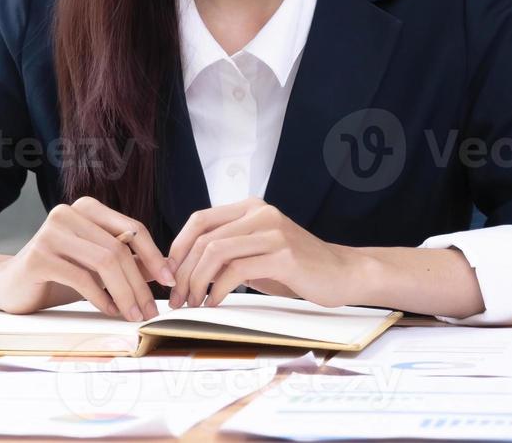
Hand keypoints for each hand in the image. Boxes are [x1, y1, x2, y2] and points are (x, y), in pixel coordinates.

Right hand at [0, 195, 173, 320]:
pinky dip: (101, 298)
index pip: (132, 228)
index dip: (155, 255)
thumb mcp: (96, 266)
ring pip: (104, 262)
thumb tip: (165, 271)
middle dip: (140, 283)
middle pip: (119, 248)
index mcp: (86, 208)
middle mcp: (68, 213)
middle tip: (150, 309)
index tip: (170, 281)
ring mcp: (51, 232)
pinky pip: (82, 278)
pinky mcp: (39, 256)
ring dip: (125, 293)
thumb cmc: (58, 275)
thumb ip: (126, 262)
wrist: (10, 286)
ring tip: (133, 314)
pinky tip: (109, 310)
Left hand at [167, 198, 353, 307]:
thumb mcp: (257, 252)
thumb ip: (227, 252)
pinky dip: (219, 289)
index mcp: (250, 208)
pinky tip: (216, 303)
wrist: (343, 273)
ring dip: (197, 282)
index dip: (177, 248)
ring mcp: (273, 231)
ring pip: (216, 252)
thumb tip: (182, 268)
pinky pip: (237, 270)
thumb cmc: (296, 267)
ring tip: (194, 303)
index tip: (168, 275)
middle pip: (204, 239)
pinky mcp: (283, 255)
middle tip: (177, 298)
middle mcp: (260, 213)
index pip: (199, 220)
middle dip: (182, 272)